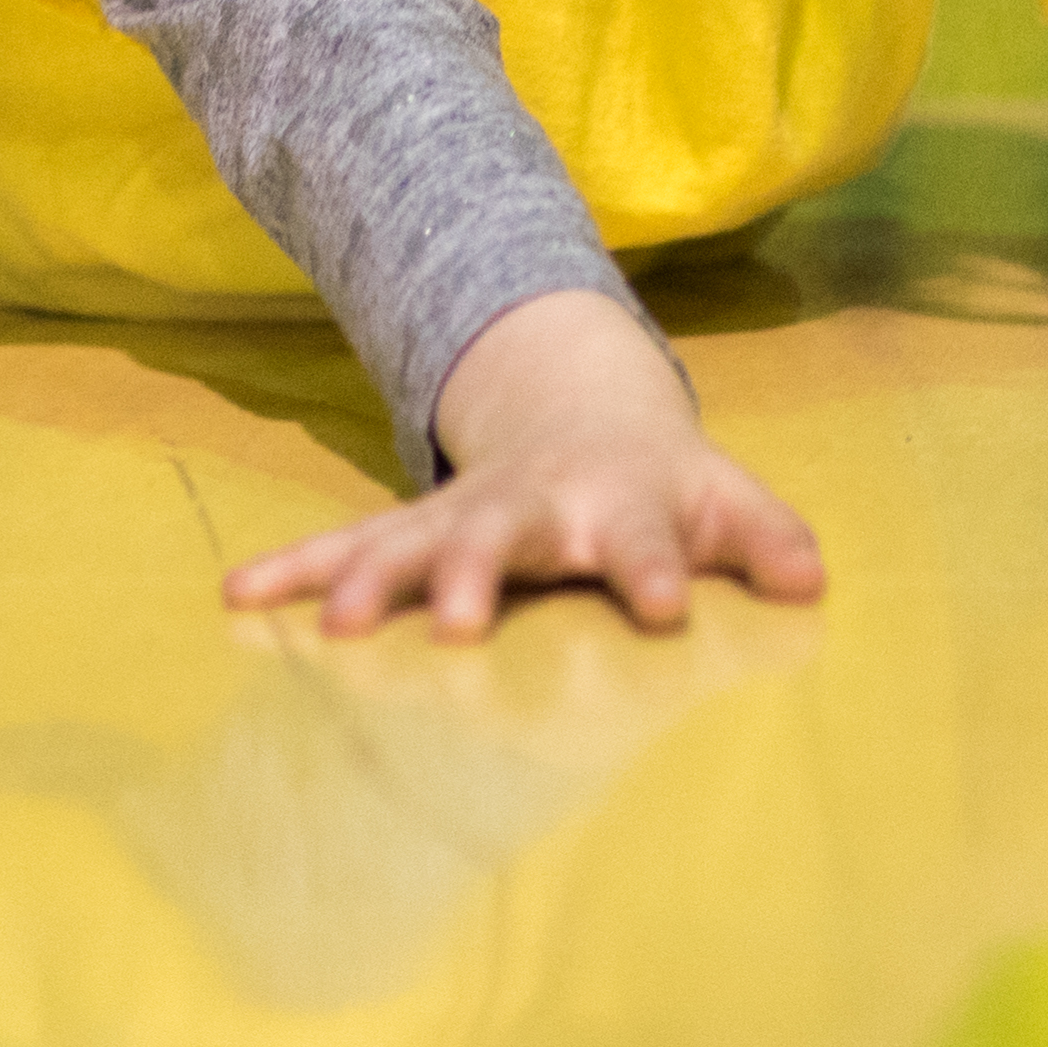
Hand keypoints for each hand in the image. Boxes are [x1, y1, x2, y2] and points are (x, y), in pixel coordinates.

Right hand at [223, 289, 824, 639]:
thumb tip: (810, 579)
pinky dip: (290, 572)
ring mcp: (460, 516)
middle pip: (500, 537)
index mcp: (617, 501)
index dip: (650, 565)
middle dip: (472, 577)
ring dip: (363, 581)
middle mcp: (529, 505)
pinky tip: (237, 598)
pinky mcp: (409, 533)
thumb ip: (766, 538)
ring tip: (325, 625)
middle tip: (452, 626)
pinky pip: (341, 551)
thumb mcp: (725, 501)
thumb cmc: (667, 486)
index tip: (658, 605)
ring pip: (403, 544)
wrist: (582, 419)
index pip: (642, 535)